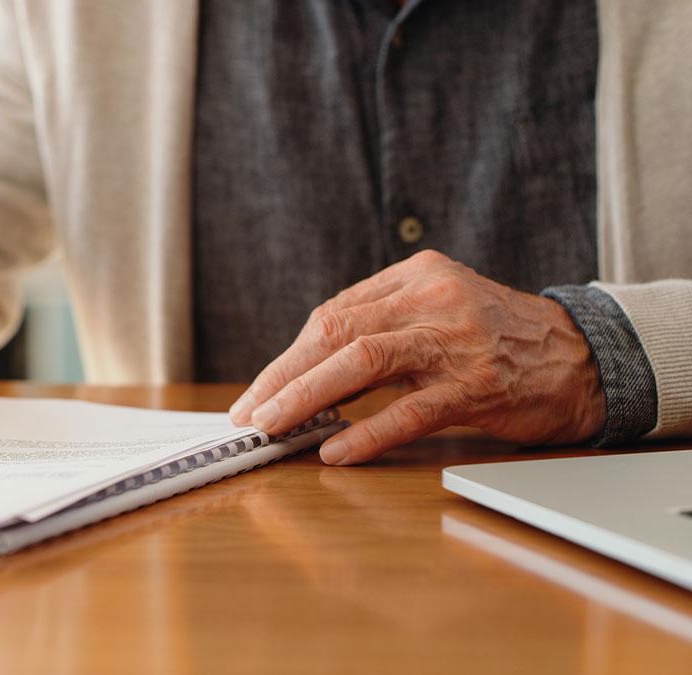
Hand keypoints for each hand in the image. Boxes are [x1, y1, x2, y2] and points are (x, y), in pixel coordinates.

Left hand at [228, 250, 605, 464]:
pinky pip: (410, 411)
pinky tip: (334, 450)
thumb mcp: (438, 308)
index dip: (288, 357)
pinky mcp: (478, 386)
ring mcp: (456, 342)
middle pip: (335, 332)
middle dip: (282, 376)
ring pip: (362, 362)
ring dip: (306, 397)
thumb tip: (304, 368)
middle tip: (249, 413)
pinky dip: (366, 432)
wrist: (583, 357)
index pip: (333, 314)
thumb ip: (381, 324)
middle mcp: (432, 299)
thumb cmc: (496, 338)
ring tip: (273, 426)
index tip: (258, 391)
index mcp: (416, 275)